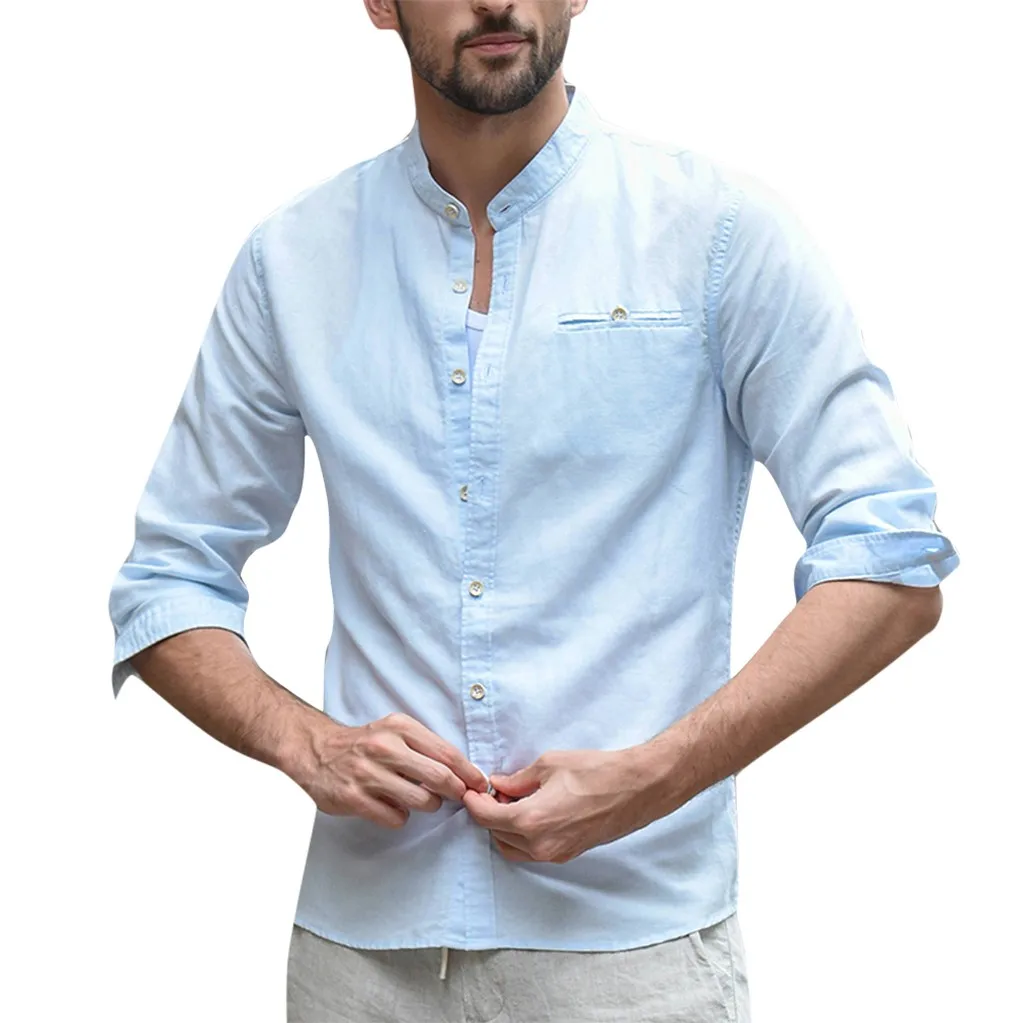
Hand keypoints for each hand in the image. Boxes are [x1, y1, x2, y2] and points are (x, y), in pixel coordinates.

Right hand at [295, 712, 489, 827]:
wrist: (318, 751)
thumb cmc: (366, 743)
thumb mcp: (396, 730)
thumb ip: (426, 746)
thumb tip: (465, 771)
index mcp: (400, 728)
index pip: (446, 753)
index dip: (469, 772)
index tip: (479, 784)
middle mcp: (384, 748)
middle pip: (439, 778)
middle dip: (457, 791)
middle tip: (460, 797)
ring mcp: (368, 774)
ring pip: (421, 801)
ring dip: (429, 805)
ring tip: (420, 798)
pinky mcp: (354, 798)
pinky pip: (396, 818)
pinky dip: (401, 816)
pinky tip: (392, 806)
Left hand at [462, 747, 669, 862]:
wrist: (636, 788)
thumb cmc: (596, 772)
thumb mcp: (550, 765)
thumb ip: (518, 779)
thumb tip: (499, 785)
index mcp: (531, 821)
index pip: (485, 818)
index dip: (473, 802)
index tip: (470, 790)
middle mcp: (540, 845)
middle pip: (496, 834)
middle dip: (489, 813)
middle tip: (495, 790)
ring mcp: (555, 854)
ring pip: (512, 847)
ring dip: (504, 827)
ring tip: (514, 800)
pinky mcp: (568, 855)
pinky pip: (532, 851)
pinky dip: (522, 835)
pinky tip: (532, 810)